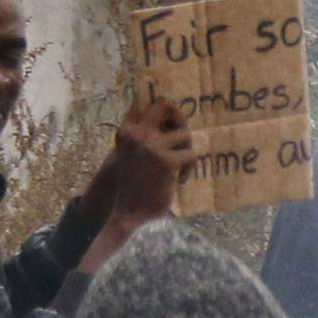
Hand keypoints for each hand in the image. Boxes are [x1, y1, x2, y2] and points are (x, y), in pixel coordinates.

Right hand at [108, 100, 196, 219]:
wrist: (131, 214)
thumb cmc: (134, 187)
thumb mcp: (131, 156)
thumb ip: (145, 137)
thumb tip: (173, 118)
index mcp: (126, 131)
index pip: (144, 103)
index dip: (162, 112)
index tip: (170, 124)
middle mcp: (136, 134)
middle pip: (166, 104)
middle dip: (179, 116)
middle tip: (182, 136)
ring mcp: (151, 146)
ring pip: (184, 134)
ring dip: (186, 151)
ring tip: (180, 168)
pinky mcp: (167, 161)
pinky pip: (191, 155)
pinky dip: (189, 168)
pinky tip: (180, 181)